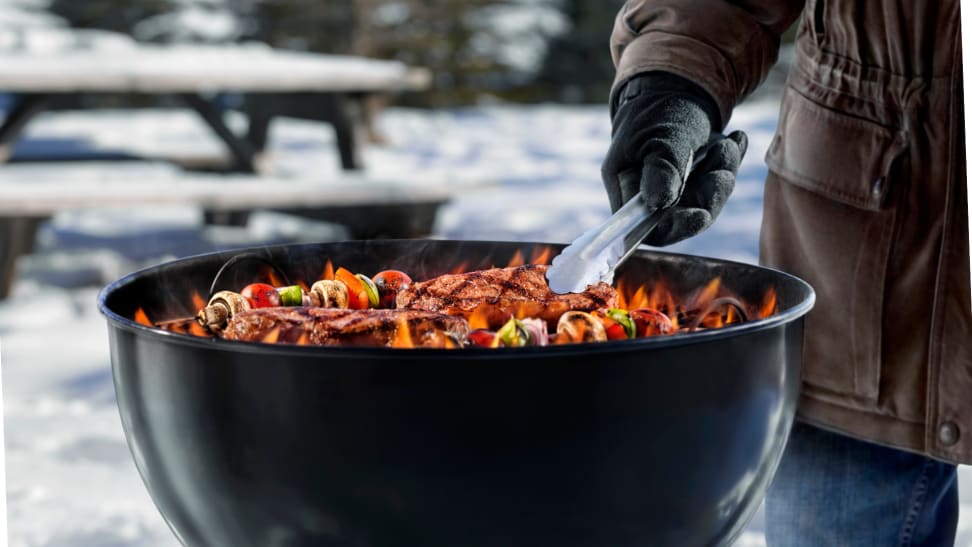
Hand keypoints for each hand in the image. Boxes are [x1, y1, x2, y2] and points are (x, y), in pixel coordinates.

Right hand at [601, 72, 747, 245]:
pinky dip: (731, 162)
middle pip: (684, 217)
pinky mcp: (695, 181)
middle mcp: (649, 194)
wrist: (672, 86)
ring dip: (724, 172)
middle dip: (711, 192)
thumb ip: (661, 168)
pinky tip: (736, 139)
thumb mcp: (660, 135)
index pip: (646, 227)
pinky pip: (718, 184)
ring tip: (728, 143)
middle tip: (723, 157)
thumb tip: (659, 204)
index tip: (701, 214)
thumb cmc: (657, 109)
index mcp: (627, 186)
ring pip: (707, 201)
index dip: (674, 228)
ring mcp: (674, 190)